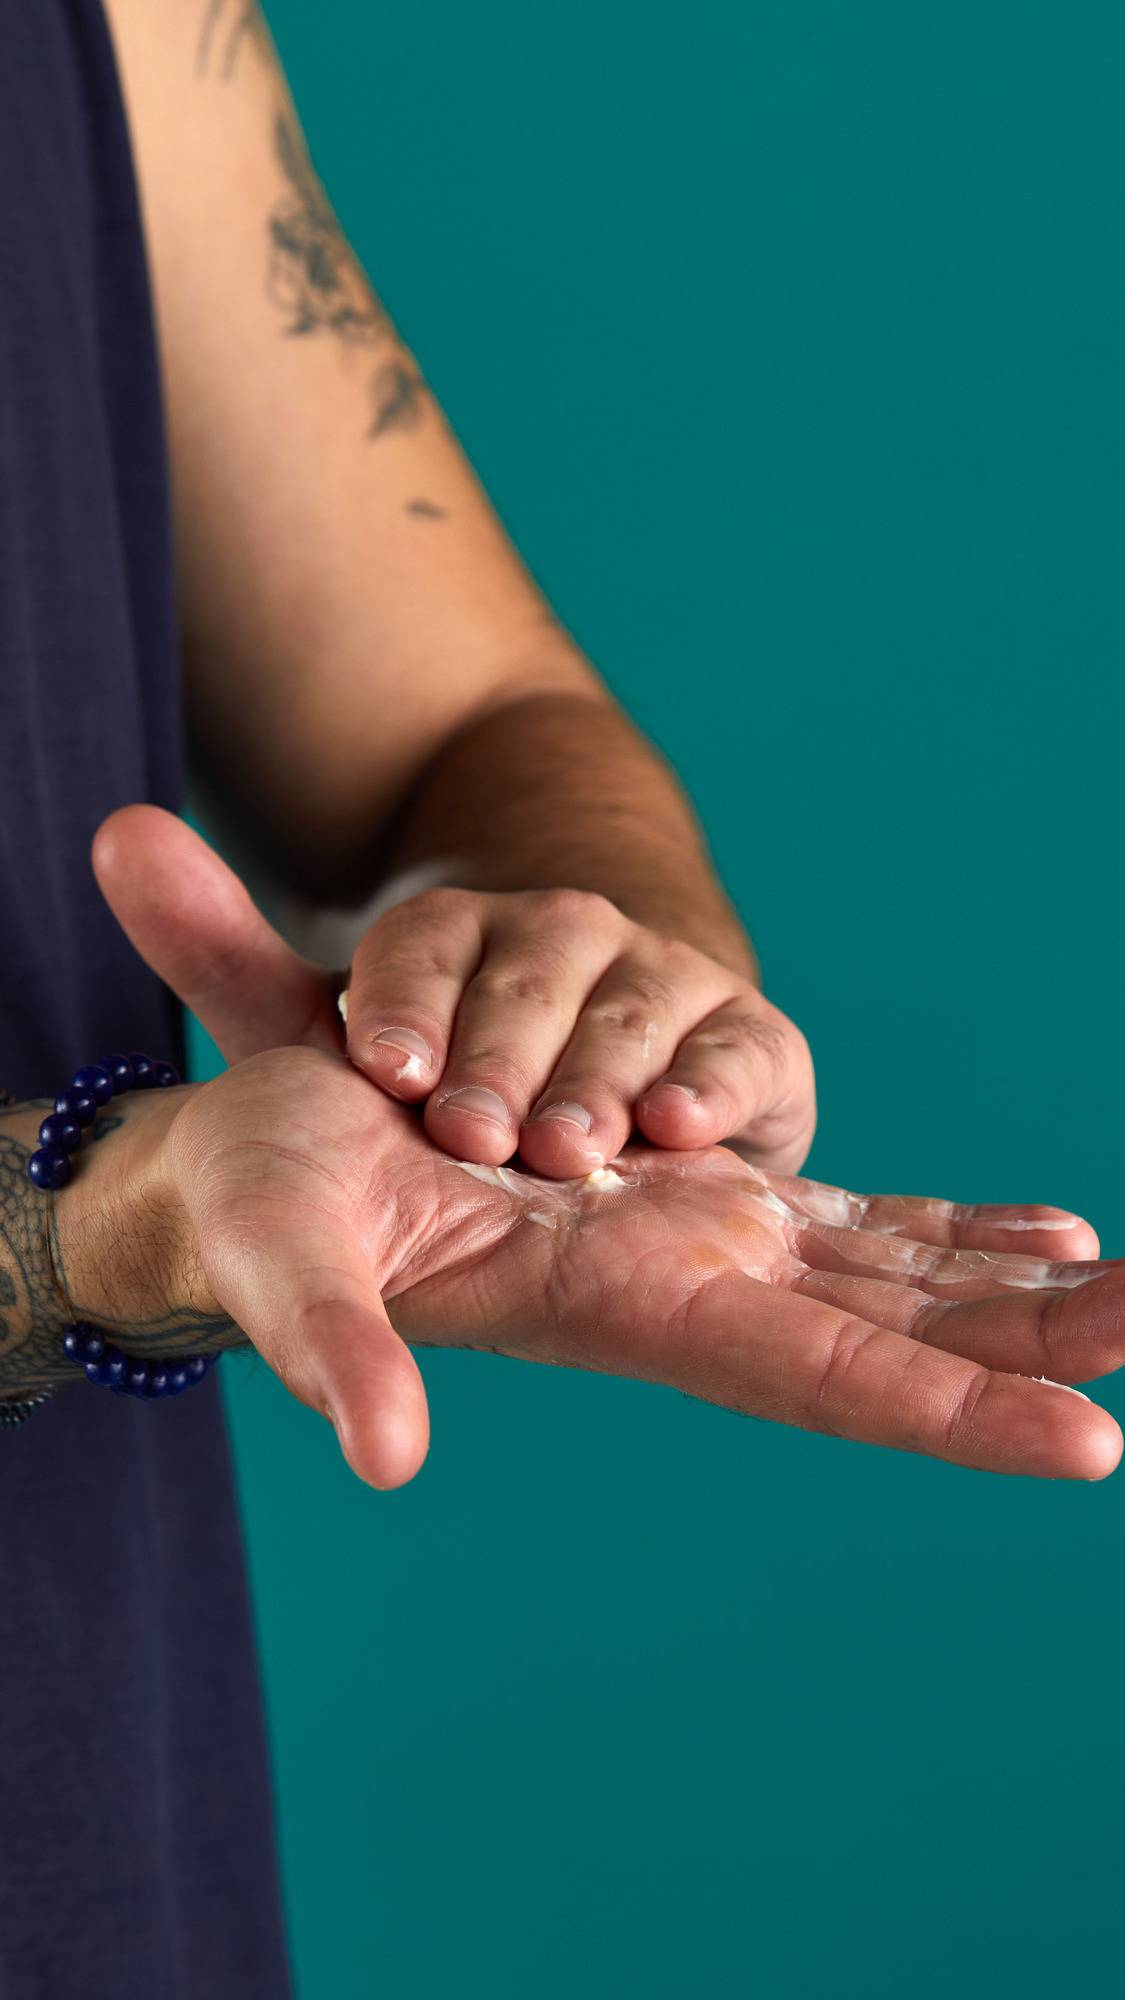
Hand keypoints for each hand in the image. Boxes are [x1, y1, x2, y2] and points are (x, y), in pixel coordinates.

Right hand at [51, 1043, 1124, 1484]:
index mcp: (621, 1303)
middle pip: (896, 1334)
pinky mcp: (693, 1191)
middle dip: (1033, 1351)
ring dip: (1022, 1291)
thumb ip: (336, 1351)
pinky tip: (1040, 1231)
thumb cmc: (268, 1209)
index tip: (1095, 1442)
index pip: (821, 1377)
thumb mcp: (292, 1262)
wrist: (264, 1165)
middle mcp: (687, 1282)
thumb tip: (387, 1453)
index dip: (955, 1410)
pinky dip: (952, 1230)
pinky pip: (856, 1217)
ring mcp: (701, 1235)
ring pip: (896, 1274)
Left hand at [92, 806, 815, 1174]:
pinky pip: (743, 1050)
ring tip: (567, 1146)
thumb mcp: (332, 1031)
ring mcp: (666, 982)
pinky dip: (719, 1082)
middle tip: (472, 1133)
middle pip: (531, 976)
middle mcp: (567, 937)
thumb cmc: (457, 1076)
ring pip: (632, 1010)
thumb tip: (114, 829)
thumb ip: (222, 948)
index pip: (423, 945)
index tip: (382, 1070)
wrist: (613, 1106)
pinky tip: (682, 1123)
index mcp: (462, 933)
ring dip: (600, 1078)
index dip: (403, 1005)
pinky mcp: (752, 1040)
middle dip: (502, 1055)